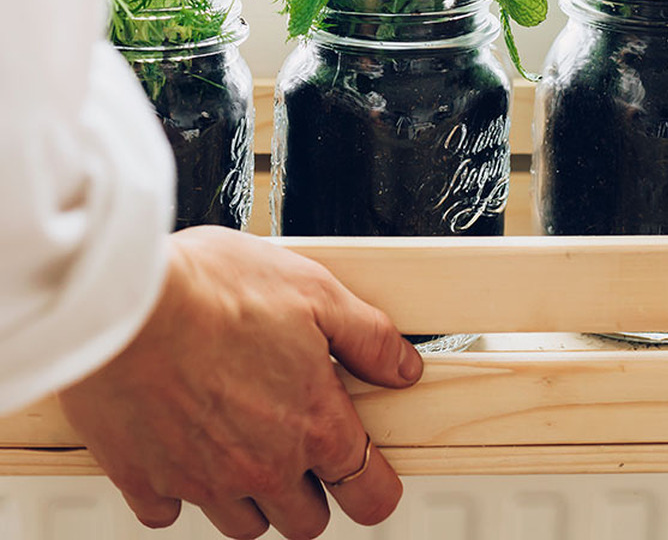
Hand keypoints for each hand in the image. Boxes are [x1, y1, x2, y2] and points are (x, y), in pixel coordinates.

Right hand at [59, 227, 422, 538]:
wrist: (126, 303)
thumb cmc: (212, 289)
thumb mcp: (314, 290)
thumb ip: (366, 335)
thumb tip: (403, 365)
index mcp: (313, 423)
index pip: (370, 493)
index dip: (375, 485)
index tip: (366, 471)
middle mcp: (263, 466)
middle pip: (305, 521)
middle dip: (309, 491)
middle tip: (296, 446)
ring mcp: (203, 481)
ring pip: (242, 524)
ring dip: (249, 495)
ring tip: (237, 441)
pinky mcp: (145, 481)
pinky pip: (169, 511)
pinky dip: (178, 489)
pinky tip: (178, 445)